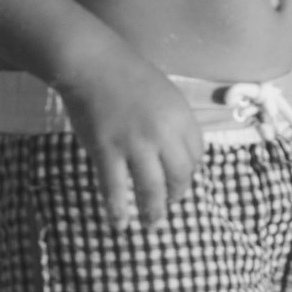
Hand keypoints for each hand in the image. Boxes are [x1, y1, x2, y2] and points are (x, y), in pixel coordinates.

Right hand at [60, 58, 205, 229]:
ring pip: (151, 188)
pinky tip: (119, 224)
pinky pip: (115, 188)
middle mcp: (163, 134)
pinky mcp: (106, 151)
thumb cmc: (131, 77)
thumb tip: (178, 154)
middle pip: (179, 175)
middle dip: (176, 194)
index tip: (180, 179)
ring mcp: (134, 144)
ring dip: (153, 210)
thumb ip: (175, 123)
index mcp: (181, 118)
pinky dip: (118, 209)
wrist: (95, 66)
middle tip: (169, 206)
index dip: (189, 172)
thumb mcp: (167, 96)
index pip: (196, 156)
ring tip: (152, 225)